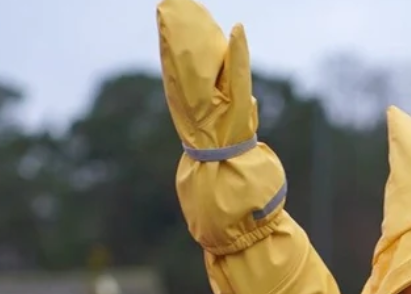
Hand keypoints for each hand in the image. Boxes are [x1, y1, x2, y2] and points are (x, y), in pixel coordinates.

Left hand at [156, 0, 256, 153]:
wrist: (216, 161)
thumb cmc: (231, 130)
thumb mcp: (240, 94)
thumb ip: (238, 60)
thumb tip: (237, 27)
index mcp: (193, 80)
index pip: (182, 41)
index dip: (182, 21)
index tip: (183, 4)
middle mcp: (177, 83)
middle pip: (172, 45)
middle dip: (175, 26)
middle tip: (178, 5)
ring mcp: (174, 91)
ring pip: (170, 56)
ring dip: (173, 38)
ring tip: (175, 18)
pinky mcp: (175, 99)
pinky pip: (171, 69)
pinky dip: (173, 54)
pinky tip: (174, 45)